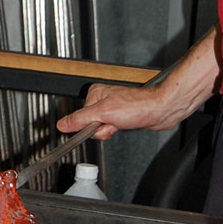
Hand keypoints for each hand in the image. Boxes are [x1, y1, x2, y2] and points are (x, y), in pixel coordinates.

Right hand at [58, 26, 222, 139]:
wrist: (160, 110)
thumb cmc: (137, 106)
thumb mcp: (102, 114)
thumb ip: (80, 120)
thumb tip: (62, 125)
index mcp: (94, 93)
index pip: (80, 116)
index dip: (89, 125)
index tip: (97, 126)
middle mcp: (102, 98)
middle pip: (91, 123)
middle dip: (102, 128)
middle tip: (112, 123)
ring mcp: (112, 106)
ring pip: (101, 128)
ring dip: (110, 130)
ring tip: (120, 123)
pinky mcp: (121, 114)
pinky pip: (111, 128)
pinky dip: (116, 129)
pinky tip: (124, 125)